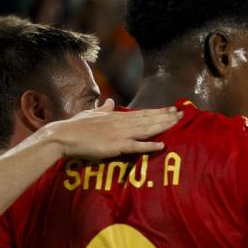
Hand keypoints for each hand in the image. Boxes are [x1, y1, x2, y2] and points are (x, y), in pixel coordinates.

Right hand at [43, 99, 181, 157]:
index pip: (143, 113)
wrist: (63, 136)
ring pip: (146, 130)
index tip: (173, 108)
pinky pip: (135, 146)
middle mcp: (121, 123)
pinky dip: (149, 146)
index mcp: (116, 116)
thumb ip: (103, 108)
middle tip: (184, 114)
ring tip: (178, 123)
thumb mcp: (91, 113)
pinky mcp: (116, 146)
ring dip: (163, 126)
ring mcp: (119, 134)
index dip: (159, 111)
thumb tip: (110, 101)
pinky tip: (162, 145)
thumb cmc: (75, 126)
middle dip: (167, 117)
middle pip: (149, 119)